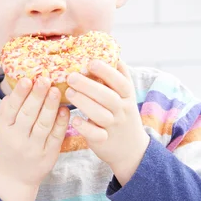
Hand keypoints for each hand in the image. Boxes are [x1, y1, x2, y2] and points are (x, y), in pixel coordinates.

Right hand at [0, 77, 69, 187]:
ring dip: (51, 106)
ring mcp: (33, 148)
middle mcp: (17, 139)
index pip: (11, 109)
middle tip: (45, 79)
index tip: (27, 79)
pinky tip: (65, 109)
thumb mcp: (1, 130)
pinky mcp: (48, 155)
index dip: (19, 94)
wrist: (16, 177)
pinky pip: (56, 136)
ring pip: (43, 124)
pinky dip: (61, 122)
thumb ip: (6, 110)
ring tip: (56, 90)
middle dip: (37, 96)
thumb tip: (13, 88)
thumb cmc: (10, 146)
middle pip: (28, 115)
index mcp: (4, 129)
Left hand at [65, 59, 149, 185]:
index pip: (121, 82)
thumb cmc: (122, 115)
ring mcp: (114, 126)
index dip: (107, 72)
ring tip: (68, 93)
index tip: (91, 62)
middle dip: (89, 85)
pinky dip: (85, 128)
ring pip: (101, 114)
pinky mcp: (104, 141)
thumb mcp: (125, 96)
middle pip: (108, 97)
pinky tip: (74, 120)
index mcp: (127, 96)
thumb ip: (117, 78)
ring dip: (84, 103)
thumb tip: (109, 51)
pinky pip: (96, 134)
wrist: (131, 149)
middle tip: (71, 76)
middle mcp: (122, 110)